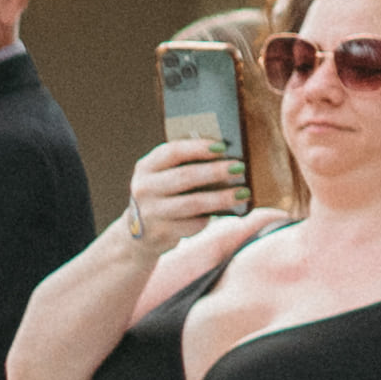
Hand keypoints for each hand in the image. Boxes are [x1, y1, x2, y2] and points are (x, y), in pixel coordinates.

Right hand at [117, 135, 249, 239]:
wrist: (137, 233)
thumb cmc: (162, 195)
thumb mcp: (162, 176)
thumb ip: (183, 165)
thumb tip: (224, 157)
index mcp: (146, 167)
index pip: (172, 152)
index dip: (198, 148)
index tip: (222, 146)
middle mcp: (144, 188)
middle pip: (184, 177)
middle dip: (215, 171)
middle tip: (239, 167)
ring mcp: (151, 212)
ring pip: (192, 203)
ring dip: (221, 198)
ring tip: (243, 193)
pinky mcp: (162, 233)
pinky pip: (192, 224)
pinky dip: (210, 218)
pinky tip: (225, 213)